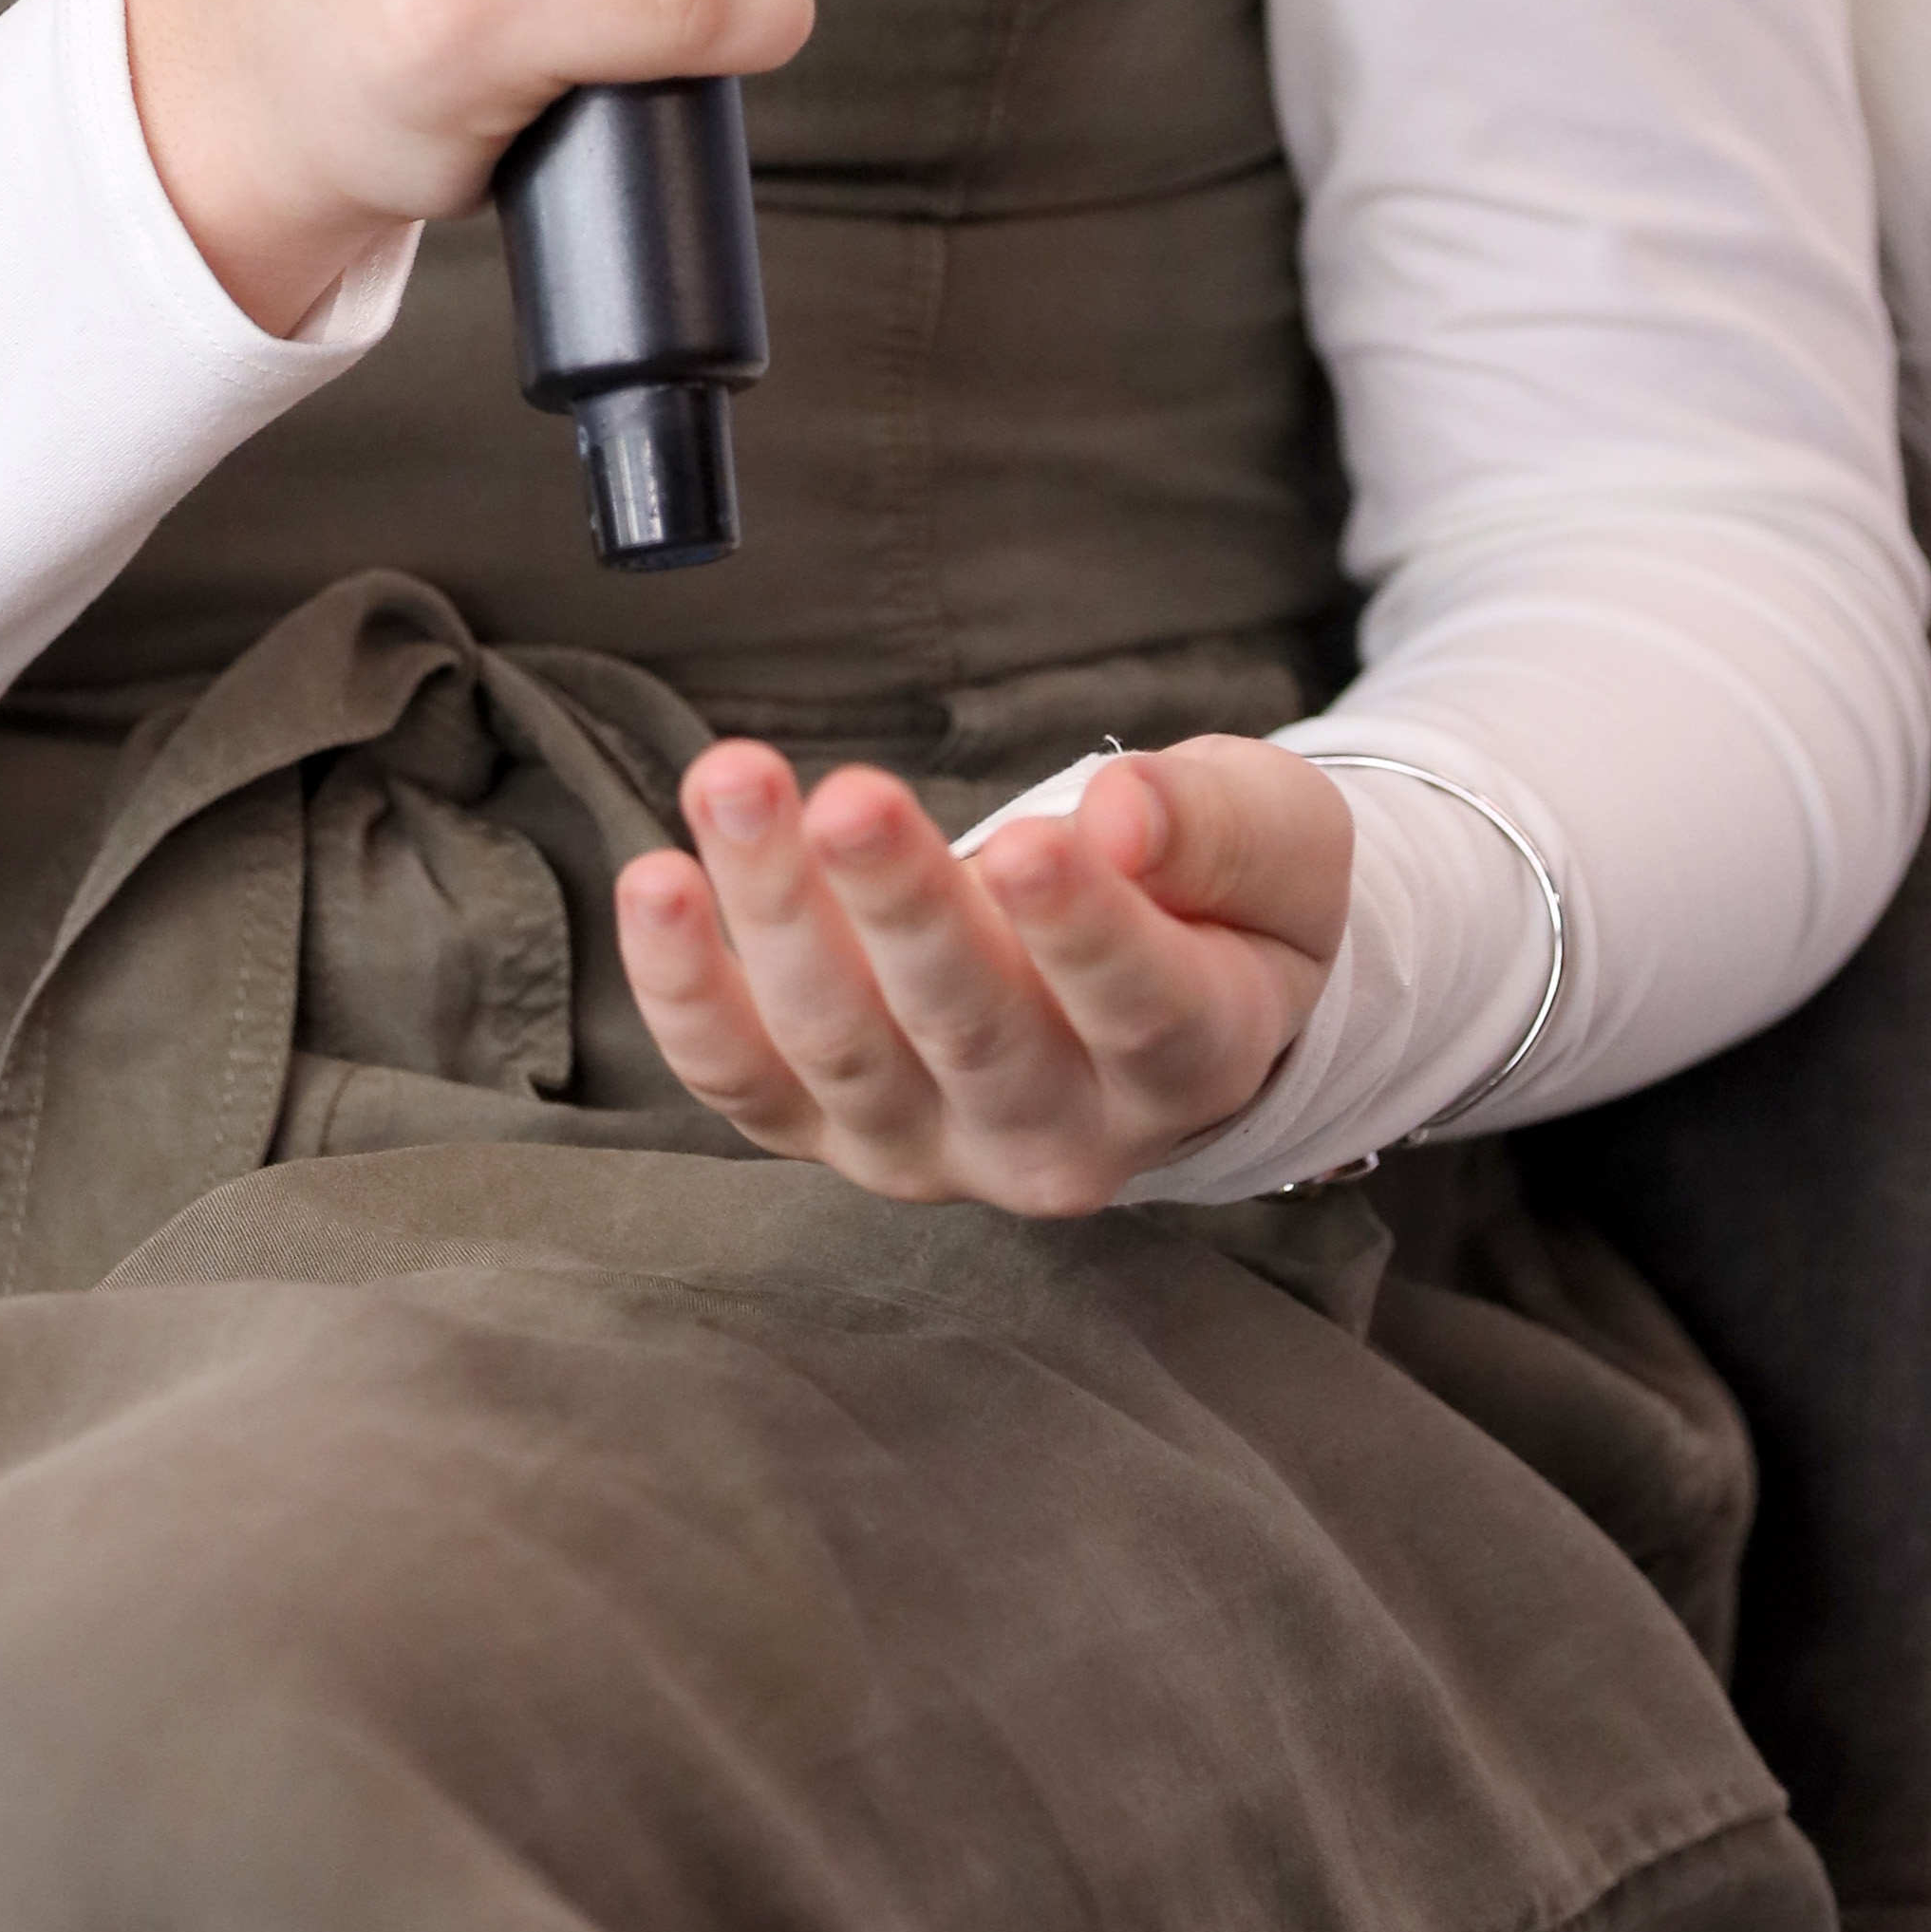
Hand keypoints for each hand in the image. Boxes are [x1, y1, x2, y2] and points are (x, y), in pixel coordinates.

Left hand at [612, 734, 1353, 1211]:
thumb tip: (1125, 815)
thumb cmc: (1223, 896)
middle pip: (974, 1033)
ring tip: (731, 784)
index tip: (1035, 841)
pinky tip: (652, 883)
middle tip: (855, 796)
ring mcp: (930, 1147)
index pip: (1143, 1011)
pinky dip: (684, 992)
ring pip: (842, 1049)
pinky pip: (739, 1080)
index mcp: (1194, 1061)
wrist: (1155, 990)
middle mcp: (1059, 1136)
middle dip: (905, 909)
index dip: (1085, 933)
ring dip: (775, 915)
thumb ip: (1218, 829)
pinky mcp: (826, 1127)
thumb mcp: (1277, 840)